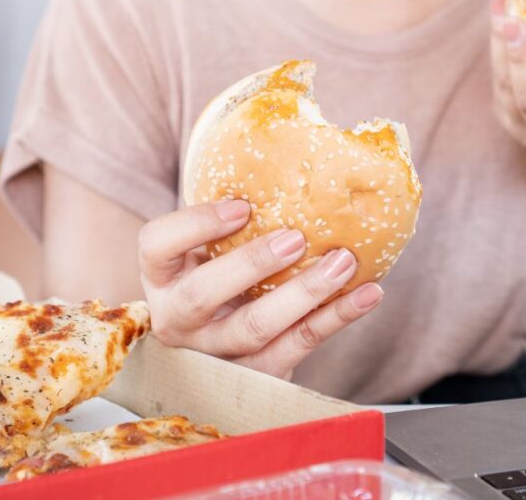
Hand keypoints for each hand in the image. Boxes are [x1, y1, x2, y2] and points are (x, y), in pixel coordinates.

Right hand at [138, 200, 383, 378]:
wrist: (225, 346)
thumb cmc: (222, 273)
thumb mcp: (209, 246)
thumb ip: (233, 215)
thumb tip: (294, 150)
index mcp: (161, 276)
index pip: (157, 244)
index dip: (196, 224)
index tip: (243, 205)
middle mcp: (177, 319)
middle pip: (202, 294)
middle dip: (250, 264)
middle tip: (296, 238)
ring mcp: (214, 353)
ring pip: (255, 328)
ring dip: (304, 293)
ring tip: (344, 262)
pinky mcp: (257, 375)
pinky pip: (300, 345)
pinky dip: (338, 317)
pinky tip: (368, 294)